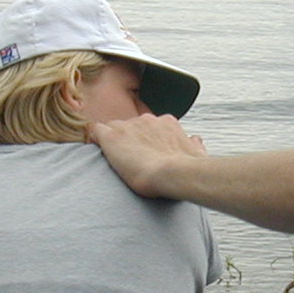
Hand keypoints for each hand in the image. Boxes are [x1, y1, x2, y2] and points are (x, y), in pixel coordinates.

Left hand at [88, 113, 207, 195]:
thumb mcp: (197, 153)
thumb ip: (194, 144)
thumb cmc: (187, 167)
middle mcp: (147, 120)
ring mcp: (128, 127)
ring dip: (114, 141)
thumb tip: (196, 139)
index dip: (145, 139)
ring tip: (117, 160)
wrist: (173, 173)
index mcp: (166, 123)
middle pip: (131, 125)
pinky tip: (98, 150)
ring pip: (113, 128)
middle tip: (132, 159)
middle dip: (130, 139)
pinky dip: (96, 139)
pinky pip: (96, 131)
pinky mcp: (112, 138)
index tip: (145, 152)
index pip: (148, 126)